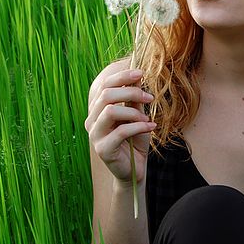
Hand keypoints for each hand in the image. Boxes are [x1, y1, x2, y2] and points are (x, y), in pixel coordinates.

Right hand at [84, 68, 155, 183]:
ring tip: (147, 118)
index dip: (122, 76)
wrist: (135, 169)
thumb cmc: (135, 141)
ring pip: (110, 111)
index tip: (141, 73)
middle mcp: (92, 121)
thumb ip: (134, 99)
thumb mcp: (137, 116)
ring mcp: (95, 135)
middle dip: (130, 92)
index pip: (104, 85)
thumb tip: (138, 76)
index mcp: (97, 110)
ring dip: (134, 112)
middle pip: (106, 95)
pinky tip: (150, 127)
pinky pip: (121, 131)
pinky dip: (139, 126)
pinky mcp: (102, 149)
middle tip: (149, 97)